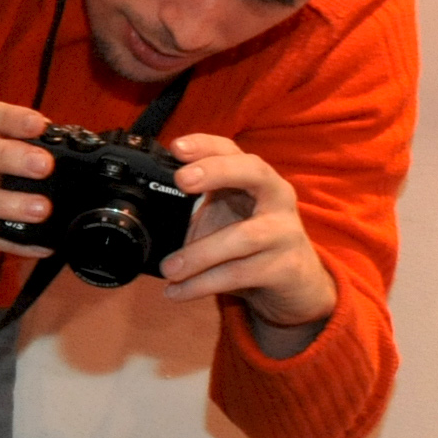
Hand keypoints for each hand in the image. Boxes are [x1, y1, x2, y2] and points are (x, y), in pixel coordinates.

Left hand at [158, 132, 335, 346]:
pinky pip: (240, 274)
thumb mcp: (222, 217)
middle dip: (217, 171)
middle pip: (254, 172)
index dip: (206, 145)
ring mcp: (285, 232)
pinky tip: (177, 292)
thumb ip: (194, 206)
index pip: (233, 151)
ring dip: (198, 254)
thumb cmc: (250, 243)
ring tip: (168, 268)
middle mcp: (276, 197)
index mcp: (255, 180)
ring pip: (243, 236)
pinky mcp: (285, 268)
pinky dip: (203, 284)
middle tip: (182, 180)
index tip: (176, 147)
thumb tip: (143, 207)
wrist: (294, 284)